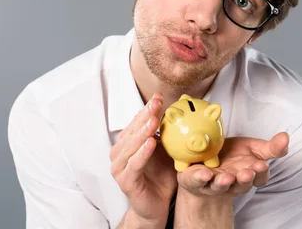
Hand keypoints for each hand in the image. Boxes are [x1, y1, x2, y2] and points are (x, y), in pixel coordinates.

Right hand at [110, 93, 176, 225]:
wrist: (158, 206)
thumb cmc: (162, 177)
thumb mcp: (167, 151)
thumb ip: (168, 134)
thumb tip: (181, 110)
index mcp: (129, 143)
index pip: (137, 122)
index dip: (147, 108)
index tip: (158, 97)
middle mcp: (120, 153)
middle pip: (132, 130)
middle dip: (145, 115)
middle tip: (156, 104)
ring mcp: (120, 167)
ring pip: (130, 145)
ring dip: (142, 132)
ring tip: (153, 120)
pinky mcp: (125, 181)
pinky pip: (134, 164)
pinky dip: (142, 153)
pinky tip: (151, 143)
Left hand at [176, 132, 288, 197]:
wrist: (206, 161)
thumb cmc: (232, 156)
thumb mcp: (253, 148)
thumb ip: (271, 147)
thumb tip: (286, 137)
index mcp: (249, 174)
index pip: (259, 177)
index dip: (260, 172)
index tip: (261, 164)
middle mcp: (234, 182)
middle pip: (241, 184)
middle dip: (244, 179)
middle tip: (247, 172)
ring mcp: (215, 184)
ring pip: (221, 186)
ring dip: (224, 182)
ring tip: (226, 177)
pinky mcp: (197, 181)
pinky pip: (199, 181)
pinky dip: (201, 178)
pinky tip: (204, 173)